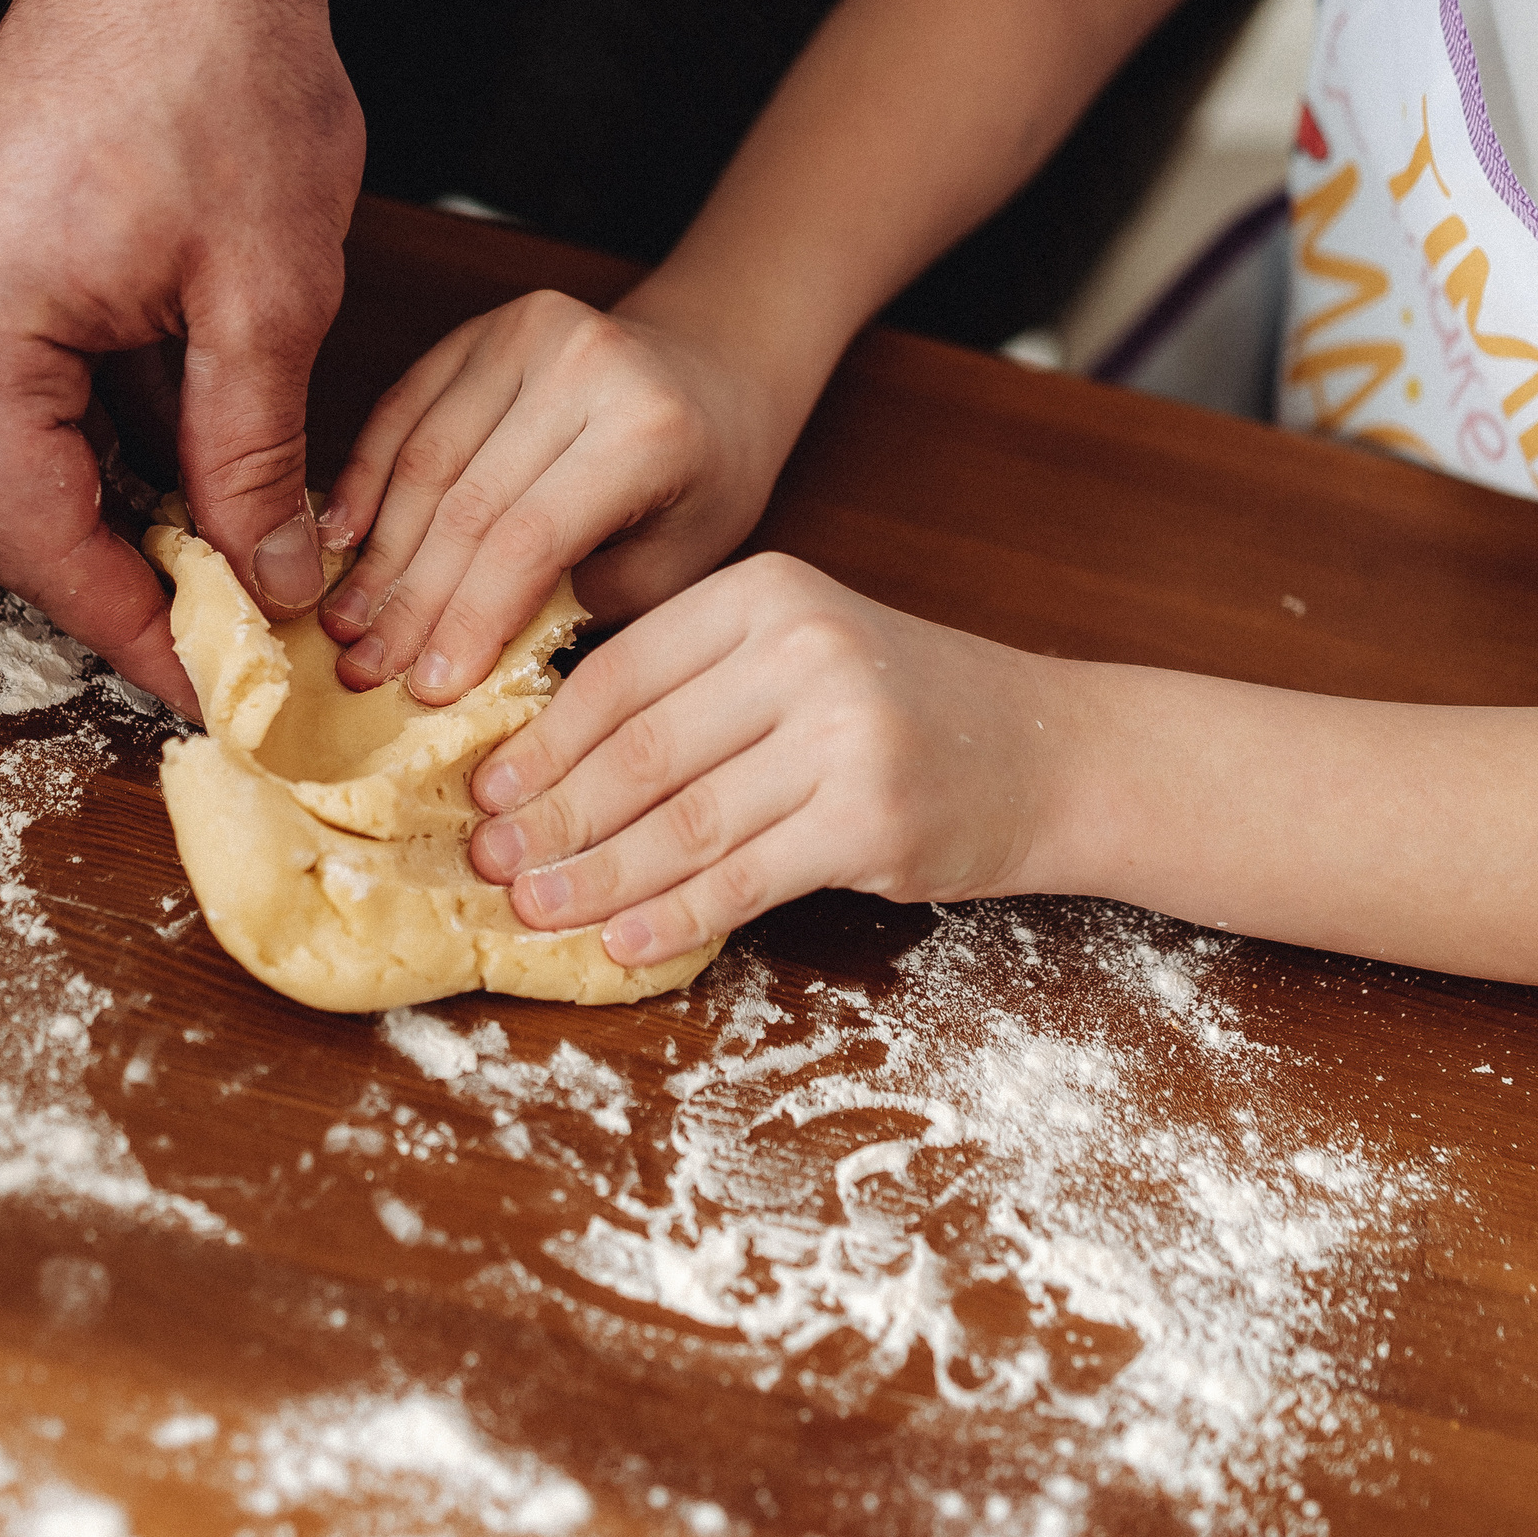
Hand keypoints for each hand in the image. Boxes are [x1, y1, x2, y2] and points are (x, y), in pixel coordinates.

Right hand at [0, 0, 362, 713]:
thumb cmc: (219, 64)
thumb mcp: (266, 297)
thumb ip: (257, 459)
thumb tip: (272, 580)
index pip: (32, 532)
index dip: (121, 624)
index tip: (203, 683)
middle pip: (9, 505)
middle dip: (114, 583)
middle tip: (216, 645)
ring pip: (23, 452)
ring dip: (118, 514)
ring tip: (221, 574)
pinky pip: (37, 386)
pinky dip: (112, 441)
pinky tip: (197, 474)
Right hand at [316, 290, 803, 704]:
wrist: (718, 376)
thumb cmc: (704, 485)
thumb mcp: (672, 568)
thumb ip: (576, 606)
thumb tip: (460, 660)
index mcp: (647, 428)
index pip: (530, 540)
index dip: (469, 618)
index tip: (429, 688)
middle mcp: (585, 363)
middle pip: (468, 503)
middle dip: (412, 600)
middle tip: (367, 670)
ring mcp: (528, 331)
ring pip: (424, 459)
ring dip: (378, 553)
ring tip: (346, 625)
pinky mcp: (485, 327)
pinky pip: (404, 409)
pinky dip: (367, 480)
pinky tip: (340, 543)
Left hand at [466, 554, 1063, 965]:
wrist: (1053, 751)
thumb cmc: (900, 711)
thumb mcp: (796, 657)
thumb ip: (693, 690)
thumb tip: (546, 769)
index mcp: (763, 594)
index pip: (618, 675)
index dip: (540, 744)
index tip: (484, 795)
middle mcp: (801, 648)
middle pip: (639, 752)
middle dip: (553, 818)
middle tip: (489, 863)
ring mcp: (842, 732)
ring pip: (681, 823)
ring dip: (596, 878)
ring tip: (536, 912)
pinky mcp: (869, 816)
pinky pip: (740, 879)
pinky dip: (671, 917)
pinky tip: (622, 942)